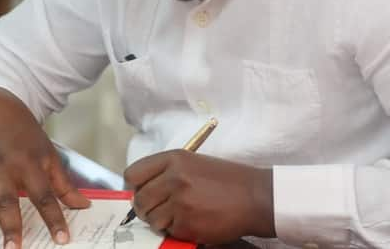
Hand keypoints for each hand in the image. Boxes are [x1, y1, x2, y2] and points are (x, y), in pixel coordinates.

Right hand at [0, 87, 90, 248]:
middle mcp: (2, 167)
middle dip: (10, 226)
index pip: (44, 195)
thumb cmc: (21, 130)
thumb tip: (83, 206)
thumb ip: (62, 182)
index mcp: (28, 163)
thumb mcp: (46, 151)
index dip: (53, 218)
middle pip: (6, 200)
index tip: (62, 239)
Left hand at [124, 150, 274, 243]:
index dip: (134, 187)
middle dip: (146, 209)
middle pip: (139, 199)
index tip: (142, 193)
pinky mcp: (187, 222)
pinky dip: (178, 231)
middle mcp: (173, 177)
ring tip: (180, 216)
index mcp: (174, 158)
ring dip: (162, 222)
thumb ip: (167, 172)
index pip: (133, 173)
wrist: (255, 197)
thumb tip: (143, 189)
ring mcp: (179, 201)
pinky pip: (169, 231)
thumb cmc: (228, 181)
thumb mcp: (194, 163)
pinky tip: (193, 222)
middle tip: (159, 211)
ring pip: (151, 219)